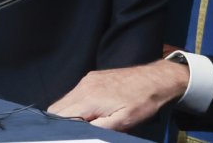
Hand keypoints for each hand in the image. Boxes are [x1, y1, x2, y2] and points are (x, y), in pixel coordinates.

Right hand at [48, 60, 189, 130]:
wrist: (155, 79)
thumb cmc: (142, 101)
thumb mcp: (122, 122)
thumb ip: (96, 129)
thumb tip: (79, 133)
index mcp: (88, 99)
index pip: (59, 117)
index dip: (63, 130)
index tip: (73, 134)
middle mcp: (84, 87)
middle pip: (57, 109)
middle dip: (63, 123)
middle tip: (80, 131)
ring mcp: (87, 80)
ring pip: (65, 101)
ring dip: (70, 114)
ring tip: (89, 122)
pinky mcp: (92, 78)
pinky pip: (75, 94)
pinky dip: (77, 105)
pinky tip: (92, 111)